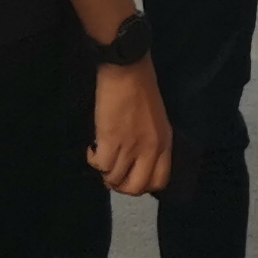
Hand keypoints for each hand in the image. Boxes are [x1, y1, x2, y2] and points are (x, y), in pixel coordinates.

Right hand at [87, 57, 171, 195]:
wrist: (127, 69)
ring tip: (100, 157)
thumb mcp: (157, 120)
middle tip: (111, 174)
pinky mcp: (111, 141)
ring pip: (115, 179)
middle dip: (121, 186)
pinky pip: (100, 166)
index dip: (142, 186)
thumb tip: (137, 159)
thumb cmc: (141, 88)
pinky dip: (93, 160)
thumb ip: (152, 141)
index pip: (159, 182)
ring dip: (105, 173)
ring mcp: (131, 147)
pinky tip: (92, 149)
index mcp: (165, 144)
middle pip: (136, 188)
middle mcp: (151, 150)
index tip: (130, 178)